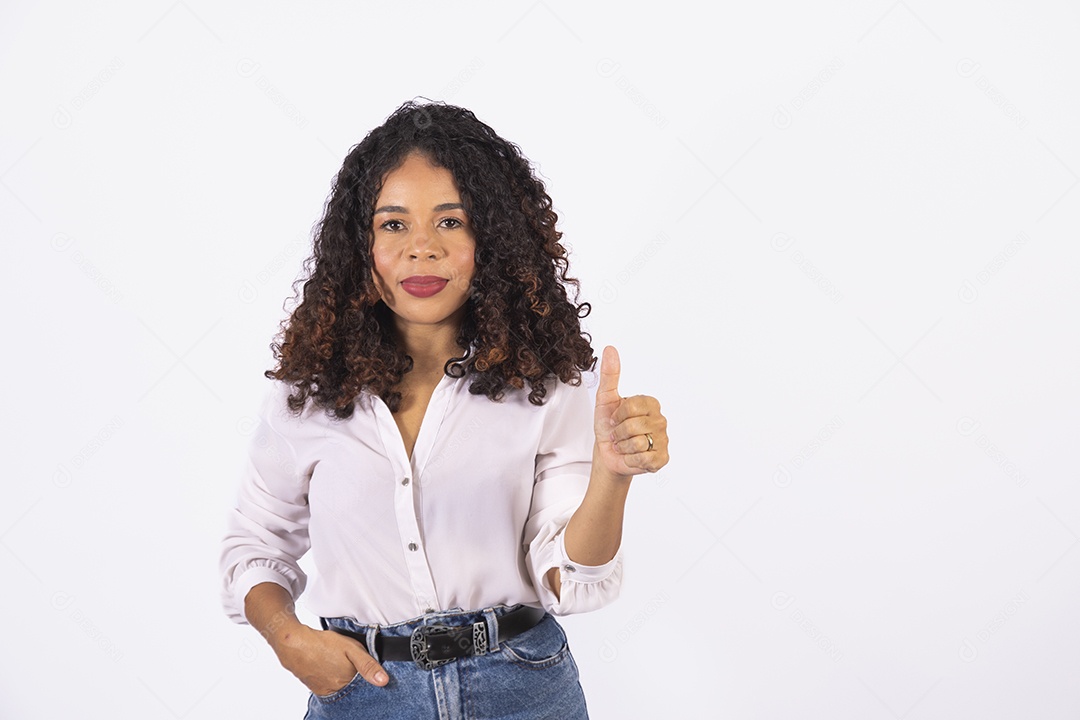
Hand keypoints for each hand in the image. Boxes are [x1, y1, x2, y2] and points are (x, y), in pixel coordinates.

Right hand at [273, 624, 388, 694]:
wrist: (294, 644)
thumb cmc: (323, 644)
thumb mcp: (351, 649)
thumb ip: (368, 665)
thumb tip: (383, 681)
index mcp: (347, 682)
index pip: (365, 687)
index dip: (368, 678)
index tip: (369, 671)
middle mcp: (336, 690)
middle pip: (353, 689)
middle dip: (357, 679)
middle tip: (350, 663)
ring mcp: (325, 691)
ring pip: (342, 689)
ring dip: (345, 680)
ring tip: (340, 664)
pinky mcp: (316, 688)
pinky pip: (330, 688)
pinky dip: (334, 680)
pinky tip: (332, 668)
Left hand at [593, 345, 668, 476]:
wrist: (608, 454)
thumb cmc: (608, 426)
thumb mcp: (605, 399)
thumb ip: (610, 375)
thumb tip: (610, 349)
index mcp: (650, 403)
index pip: (632, 406)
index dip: (617, 415)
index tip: (615, 418)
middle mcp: (661, 420)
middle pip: (633, 426)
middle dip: (618, 433)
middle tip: (618, 434)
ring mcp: (663, 440)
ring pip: (638, 444)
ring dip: (623, 447)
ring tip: (624, 445)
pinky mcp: (662, 459)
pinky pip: (644, 459)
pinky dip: (631, 459)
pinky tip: (631, 456)